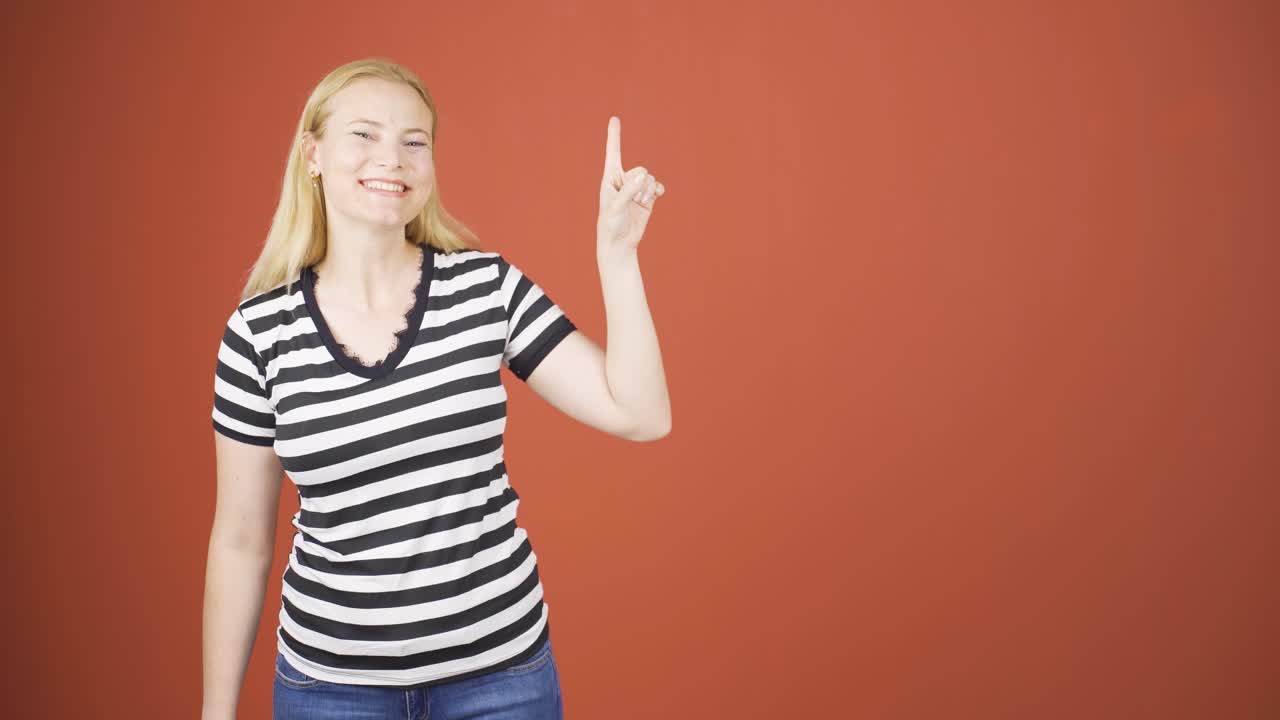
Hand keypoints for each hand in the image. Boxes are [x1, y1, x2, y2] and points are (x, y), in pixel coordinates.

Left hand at [597, 116, 664, 252]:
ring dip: (648, 192)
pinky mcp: (646, 199)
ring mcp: (636, 189)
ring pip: (649, 179)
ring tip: (640, 205)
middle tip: (634, 200)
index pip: (613, 153)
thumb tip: (644, 176)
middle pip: (640, 170)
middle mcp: (623, 181)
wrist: (620, 244)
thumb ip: (628, 190)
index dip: (614, 136)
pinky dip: (657, 190)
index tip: (614, 118)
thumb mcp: (616, 207)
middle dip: (641, 184)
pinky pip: (656, 187)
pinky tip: (656, 197)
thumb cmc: (611, 225)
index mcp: (610, 178)